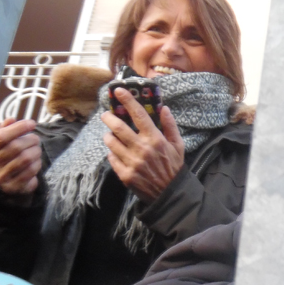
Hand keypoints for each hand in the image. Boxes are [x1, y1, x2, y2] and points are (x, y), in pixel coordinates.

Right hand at [0, 118, 40, 195]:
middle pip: (15, 147)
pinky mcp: (12, 187)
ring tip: (37, 149)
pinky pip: (30, 171)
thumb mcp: (0, 143)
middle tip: (36, 138)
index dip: (18, 128)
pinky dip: (37, 163)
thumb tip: (11, 119)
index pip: (1, 137)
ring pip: (25, 159)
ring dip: (36, 151)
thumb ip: (5, 130)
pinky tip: (36, 161)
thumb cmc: (4, 157)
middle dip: (30, 140)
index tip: (31, 123)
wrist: (5, 182)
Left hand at [102, 88, 184, 202]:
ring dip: (108, 136)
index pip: (138, 115)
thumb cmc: (173, 166)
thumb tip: (164, 108)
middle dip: (109, 118)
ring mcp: (132, 162)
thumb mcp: (177, 145)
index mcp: (155, 139)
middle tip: (106, 115)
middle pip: (119, 128)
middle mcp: (142, 149)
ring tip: (110, 135)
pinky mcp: (125, 175)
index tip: (119, 91)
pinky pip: (112, 158)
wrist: (169, 193)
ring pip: (112, 143)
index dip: (128, 100)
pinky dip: (112, 153)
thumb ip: (170, 126)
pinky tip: (116, 152)